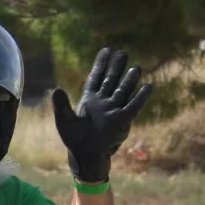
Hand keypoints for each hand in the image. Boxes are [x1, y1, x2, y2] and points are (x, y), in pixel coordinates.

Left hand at [51, 48, 153, 182]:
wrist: (86, 154)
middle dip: (117, 67)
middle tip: (123, 53)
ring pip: (123, 91)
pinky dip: (140, 98)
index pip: (96, 77)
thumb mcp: (65, 121)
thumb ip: (62, 105)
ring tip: (136, 68)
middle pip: (112, 80)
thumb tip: (56, 89)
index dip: (101, 64)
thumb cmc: (75, 138)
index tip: (107, 50)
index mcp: (89, 99)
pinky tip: (148, 87)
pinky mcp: (122, 121)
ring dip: (129, 80)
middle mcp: (103, 101)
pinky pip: (133, 107)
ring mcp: (114, 110)